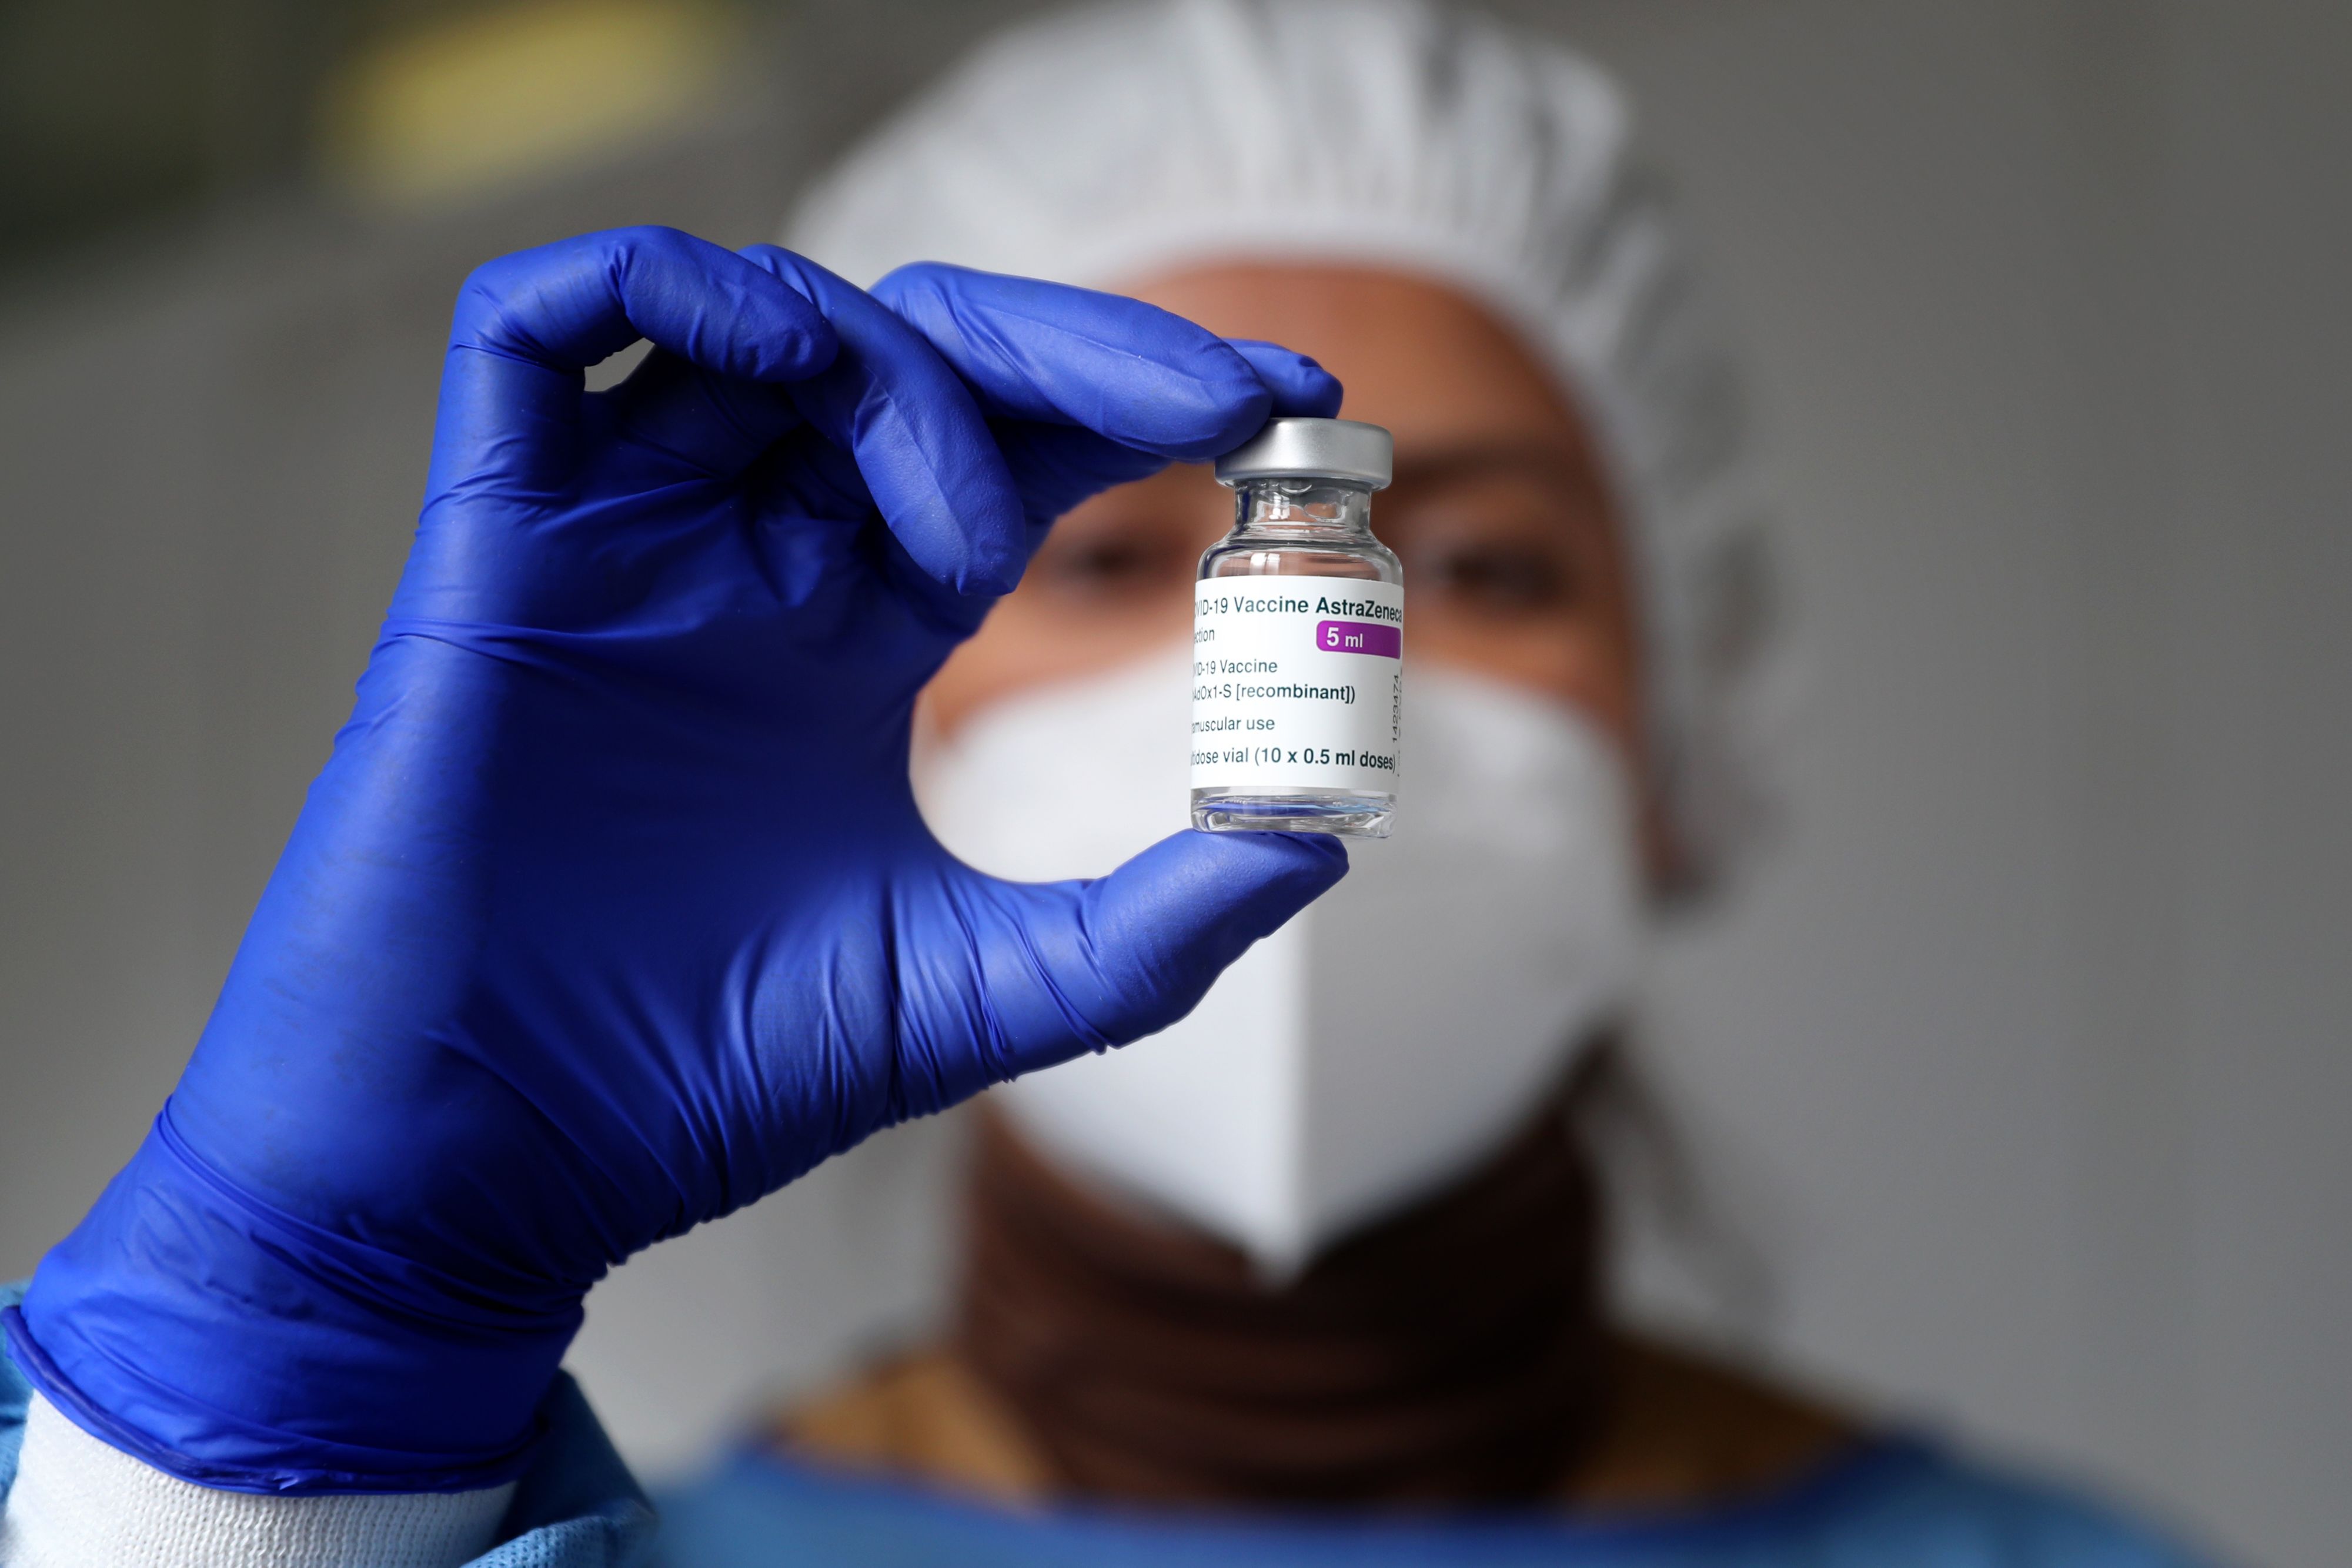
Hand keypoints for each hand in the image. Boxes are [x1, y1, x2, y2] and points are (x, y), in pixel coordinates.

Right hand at [6, 229, 1344, 1492]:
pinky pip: (537, 335)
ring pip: (763, 331)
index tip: (1293, 406)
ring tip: (977, 523)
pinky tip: (794, 350)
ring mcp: (617, 544)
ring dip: (906, 368)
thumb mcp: (975, 995)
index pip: (1011, 459)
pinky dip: (666, 292)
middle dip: (1080, 353)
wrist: (490, 1168)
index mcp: (853, 642)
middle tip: (1223, 400)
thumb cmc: (704, 1083)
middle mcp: (744, 566)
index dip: (1143, 404)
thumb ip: (1145, 930)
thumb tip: (1317, 846)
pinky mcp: (490, 549)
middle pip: (914, 362)